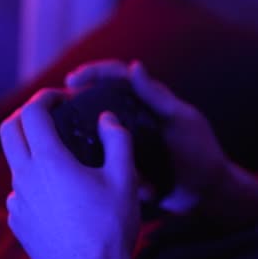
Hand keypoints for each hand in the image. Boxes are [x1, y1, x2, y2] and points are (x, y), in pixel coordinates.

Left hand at [0, 91, 138, 258]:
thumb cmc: (111, 226)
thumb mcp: (125, 178)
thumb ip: (117, 139)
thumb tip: (107, 120)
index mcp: (49, 161)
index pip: (33, 113)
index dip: (46, 97)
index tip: (62, 97)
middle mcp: (24, 178)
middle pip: (8, 130)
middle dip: (26, 114)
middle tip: (50, 115)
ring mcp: (16, 202)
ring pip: (14, 163)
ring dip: (32, 150)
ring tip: (62, 159)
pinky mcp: (17, 222)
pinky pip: (19, 192)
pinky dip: (34, 181)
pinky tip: (59, 193)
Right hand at [65, 61, 257, 220]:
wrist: (204, 192)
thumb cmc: (199, 150)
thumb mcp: (180, 120)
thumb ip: (156, 96)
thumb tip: (134, 66)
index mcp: (147, 100)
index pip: (116, 76)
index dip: (93, 73)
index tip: (72, 80)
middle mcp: (133, 116)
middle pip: (97, 100)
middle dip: (73, 101)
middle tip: (53, 107)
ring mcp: (126, 140)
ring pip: (93, 129)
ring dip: (76, 130)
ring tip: (55, 136)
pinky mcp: (122, 162)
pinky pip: (101, 158)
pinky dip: (89, 158)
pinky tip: (68, 162)